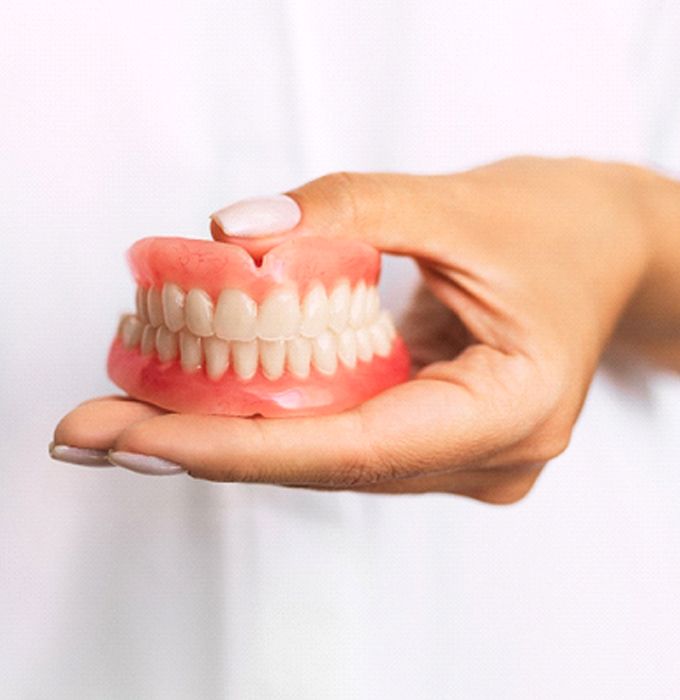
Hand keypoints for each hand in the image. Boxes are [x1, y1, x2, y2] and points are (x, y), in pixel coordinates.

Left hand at [51, 157, 679, 501]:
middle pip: (324, 464)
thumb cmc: (558, 227)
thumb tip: (233, 232)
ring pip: (326, 458)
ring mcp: (461, 456)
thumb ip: (347, 210)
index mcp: (510, 411)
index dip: (237, 447)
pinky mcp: (436, 437)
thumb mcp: (457, 202)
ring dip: (229, 434)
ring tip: (128, 412)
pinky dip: (272, 416)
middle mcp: (483, 456)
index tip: (137, 439)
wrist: (606, 248)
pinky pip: (341, 436)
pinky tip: (204, 400)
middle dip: (204, 446)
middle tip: (94, 428)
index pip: (355, 449)